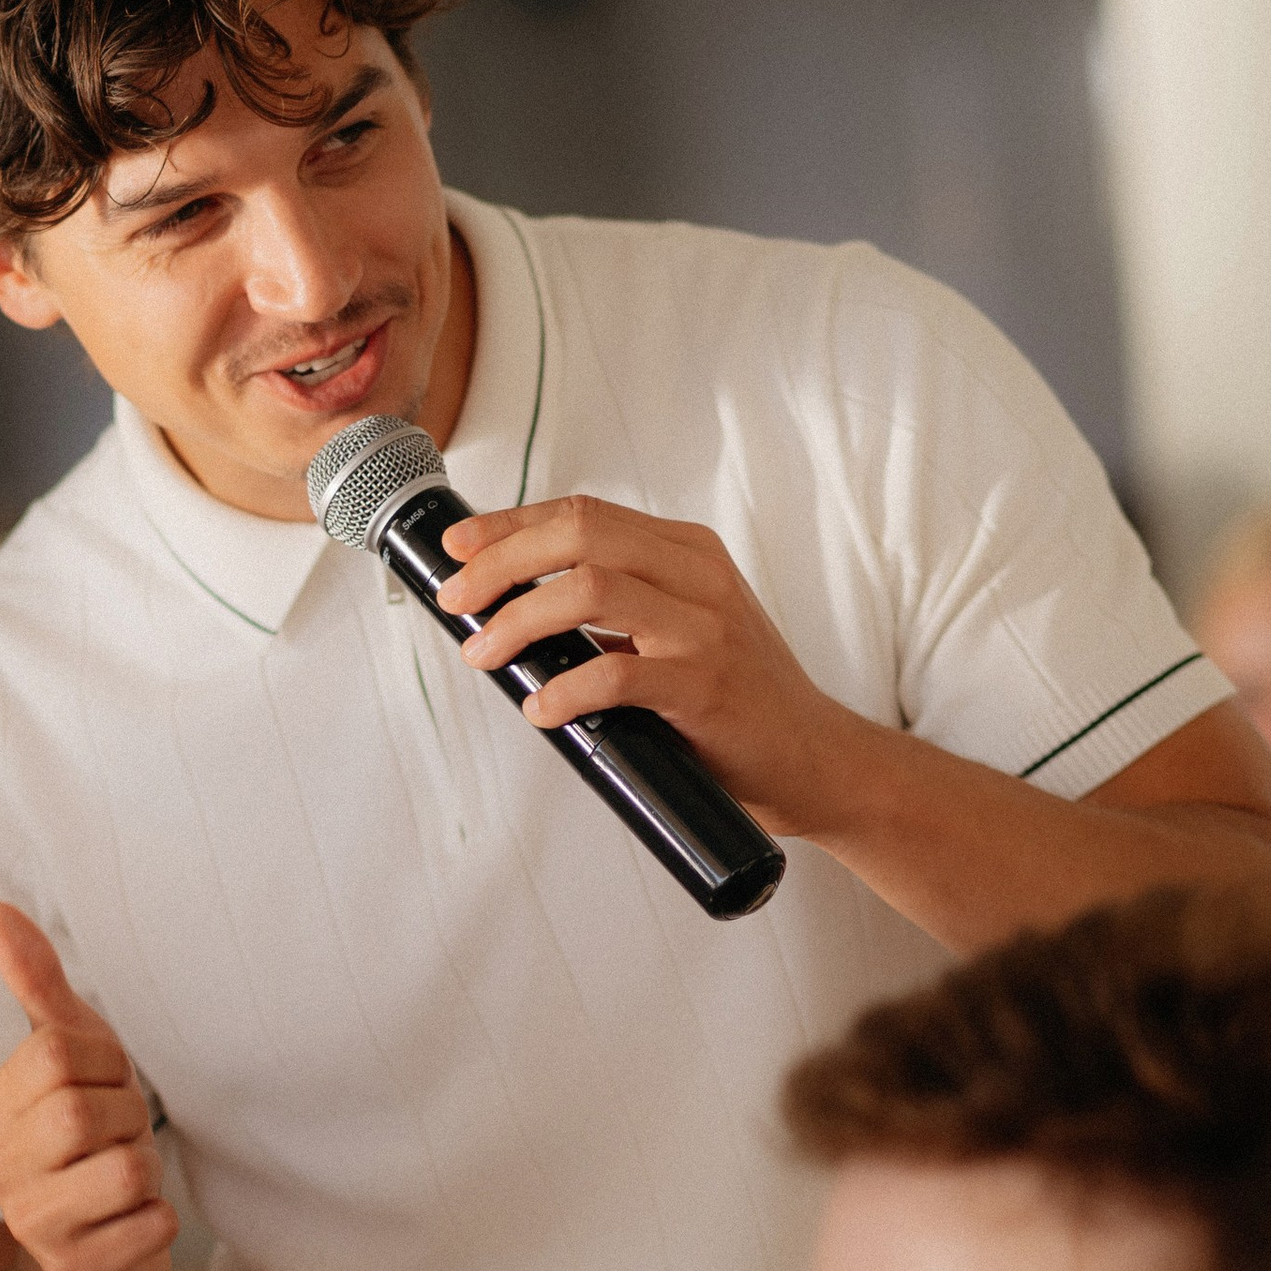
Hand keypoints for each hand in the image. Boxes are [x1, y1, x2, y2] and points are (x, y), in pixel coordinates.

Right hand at [0, 903, 175, 1270]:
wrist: (96, 1257)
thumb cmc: (90, 1140)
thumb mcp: (72, 1056)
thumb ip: (37, 984)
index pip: (58, 1051)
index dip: (106, 1063)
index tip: (106, 1085)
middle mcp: (0, 1166)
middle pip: (86, 1112)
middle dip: (128, 1120)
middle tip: (121, 1138)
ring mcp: (32, 1226)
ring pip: (124, 1171)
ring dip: (146, 1173)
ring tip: (126, 1183)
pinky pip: (150, 1228)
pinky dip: (159, 1222)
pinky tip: (134, 1226)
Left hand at [435, 494, 856, 834]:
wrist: (813, 757)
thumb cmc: (734, 698)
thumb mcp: (681, 626)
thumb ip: (618, 608)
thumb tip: (514, 610)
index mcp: (686, 551)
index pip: (584, 514)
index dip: (511, 525)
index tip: (459, 548)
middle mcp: (698, 575)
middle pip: (579, 536)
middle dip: (501, 563)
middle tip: (458, 600)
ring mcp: (706, 628)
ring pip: (589, 590)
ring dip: (519, 621)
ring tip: (483, 653)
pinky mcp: (706, 686)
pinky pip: (617, 673)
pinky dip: (564, 690)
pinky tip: (541, 709)